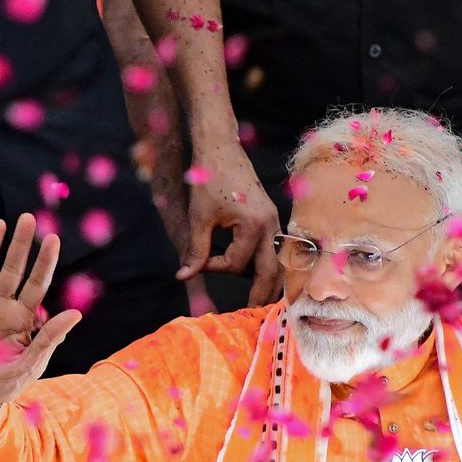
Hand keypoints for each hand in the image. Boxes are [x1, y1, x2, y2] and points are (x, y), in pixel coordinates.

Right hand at [0, 213, 82, 413]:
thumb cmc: (4, 384)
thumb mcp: (30, 364)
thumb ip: (49, 339)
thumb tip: (76, 314)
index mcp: (24, 318)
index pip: (37, 283)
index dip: (44, 261)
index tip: (53, 237)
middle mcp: (3, 306)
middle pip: (14, 269)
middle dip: (20, 244)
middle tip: (28, 218)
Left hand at [176, 140, 281, 306]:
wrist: (220, 146)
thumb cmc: (209, 177)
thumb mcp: (199, 216)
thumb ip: (195, 250)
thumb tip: (184, 277)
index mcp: (255, 225)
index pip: (236, 263)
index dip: (215, 268)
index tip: (199, 263)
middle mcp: (271, 224)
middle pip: (271, 272)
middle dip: (261, 295)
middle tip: (252, 315)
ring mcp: (274, 221)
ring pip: (278, 262)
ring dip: (269, 282)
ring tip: (261, 302)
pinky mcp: (271, 217)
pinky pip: (275, 249)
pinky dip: (269, 265)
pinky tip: (262, 277)